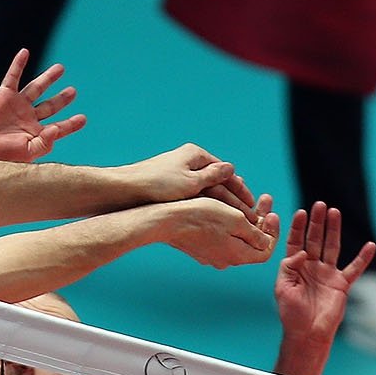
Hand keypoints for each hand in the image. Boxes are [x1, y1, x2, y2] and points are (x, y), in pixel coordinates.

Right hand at [0, 49, 86, 162]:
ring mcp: (16, 106)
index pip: (58, 127)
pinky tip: (25, 52)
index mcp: (35, 134)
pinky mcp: (4, 96)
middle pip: (49, 105)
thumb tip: (57, 129)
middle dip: (62, 99)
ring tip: (60, 69)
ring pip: (36, 88)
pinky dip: (18, 65)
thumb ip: (46, 141)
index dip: (71, 124)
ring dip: (48, 78)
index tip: (83, 118)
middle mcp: (28, 118)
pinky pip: (13, 77)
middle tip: (73, 92)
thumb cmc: (2, 154)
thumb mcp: (28, 152)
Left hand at [128, 143, 258, 215]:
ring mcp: (179, 173)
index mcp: (196, 155)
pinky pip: (194, 195)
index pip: (226, 172)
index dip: (240, 189)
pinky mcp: (170, 185)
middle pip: (217, 180)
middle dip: (233, 197)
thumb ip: (212, 176)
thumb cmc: (156, 184)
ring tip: (233, 219)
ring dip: (220, 203)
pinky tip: (209, 218)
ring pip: (206, 189)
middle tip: (248, 214)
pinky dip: (205, 205)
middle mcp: (189, 161)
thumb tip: (231, 168)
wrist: (123, 190)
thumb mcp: (189, 181)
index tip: (252, 205)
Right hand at [163, 195, 279, 268]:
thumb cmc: (200, 217)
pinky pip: (222, 238)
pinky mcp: (200, 248)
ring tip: (247, 202)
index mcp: (237, 256)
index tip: (272, 213)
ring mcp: (211, 255)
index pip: (266, 251)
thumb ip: (256, 233)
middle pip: (252, 244)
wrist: (167, 220)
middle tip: (264, 200)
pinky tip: (227, 209)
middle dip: (261, 222)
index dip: (273, 233)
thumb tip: (265, 242)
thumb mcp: (236, 220)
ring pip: (236, 239)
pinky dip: (230, 225)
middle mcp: (225, 260)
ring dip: (246, 221)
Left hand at [275, 202, 375, 343]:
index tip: (300, 212)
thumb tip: (301, 252)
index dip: (298, 227)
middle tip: (319, 204)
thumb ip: (289, 268)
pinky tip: (370, 244)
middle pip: (315, 239)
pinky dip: (363, 257)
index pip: (296, 242)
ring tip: (335, 212)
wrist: (307, 333)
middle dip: (317, 222)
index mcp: (295, 267)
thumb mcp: (283, 288)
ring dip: (334, 230)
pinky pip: (355, 268)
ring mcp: (327, 274)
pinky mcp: (341, 284)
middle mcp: (312, 266)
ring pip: (332, 247)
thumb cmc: (291, 312)